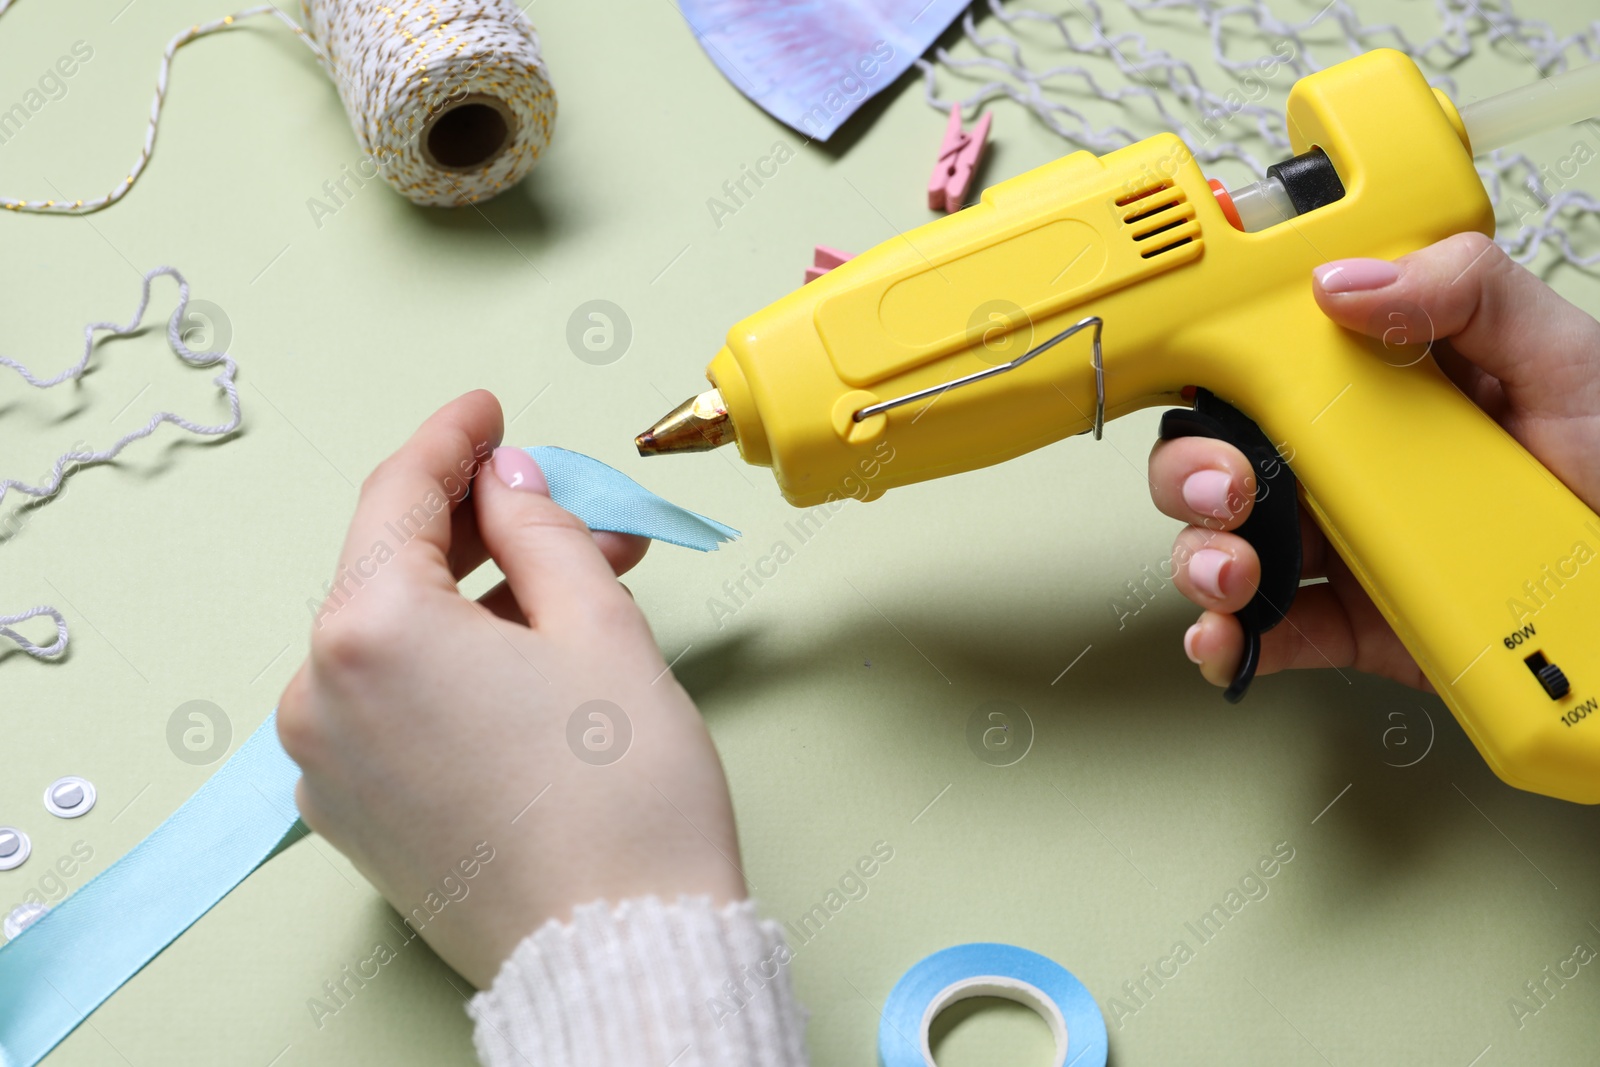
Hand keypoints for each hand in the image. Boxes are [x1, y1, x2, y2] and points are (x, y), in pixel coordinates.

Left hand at [276, 391, 745, 986]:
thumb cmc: (622, 799)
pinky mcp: (352, 816)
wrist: (620, 955)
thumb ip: (540, 529)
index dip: (452, 440)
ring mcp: (326, 765)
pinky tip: (528, 659)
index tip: (487, 412)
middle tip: (562, 503)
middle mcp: (319, 696)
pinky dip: (451, 667)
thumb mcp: (599, 627)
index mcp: (369, 633)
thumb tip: (507, 481)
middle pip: (392, 567)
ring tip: (576, 587)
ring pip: (397, 639)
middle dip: (482, 525)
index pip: (399, 496)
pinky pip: (391, 704)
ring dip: (478, 599)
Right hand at [1149, 232, 1599, 689]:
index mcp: (1383, 389)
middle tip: (1225, 493)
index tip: (1209, 389)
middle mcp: (1350, 465)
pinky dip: (1233, 643)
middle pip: (1219, 461)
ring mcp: (1348, 546)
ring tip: (1232, 576)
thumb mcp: (1563, 357)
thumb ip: (1468, 294)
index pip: (1267, 369)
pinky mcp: (1359, 623)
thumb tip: (1343, 283)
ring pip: (1228, 547)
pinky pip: (1276, 633)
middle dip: (1189, 478)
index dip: (1215, 377)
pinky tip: (1229, 640)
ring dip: (1202, 561)